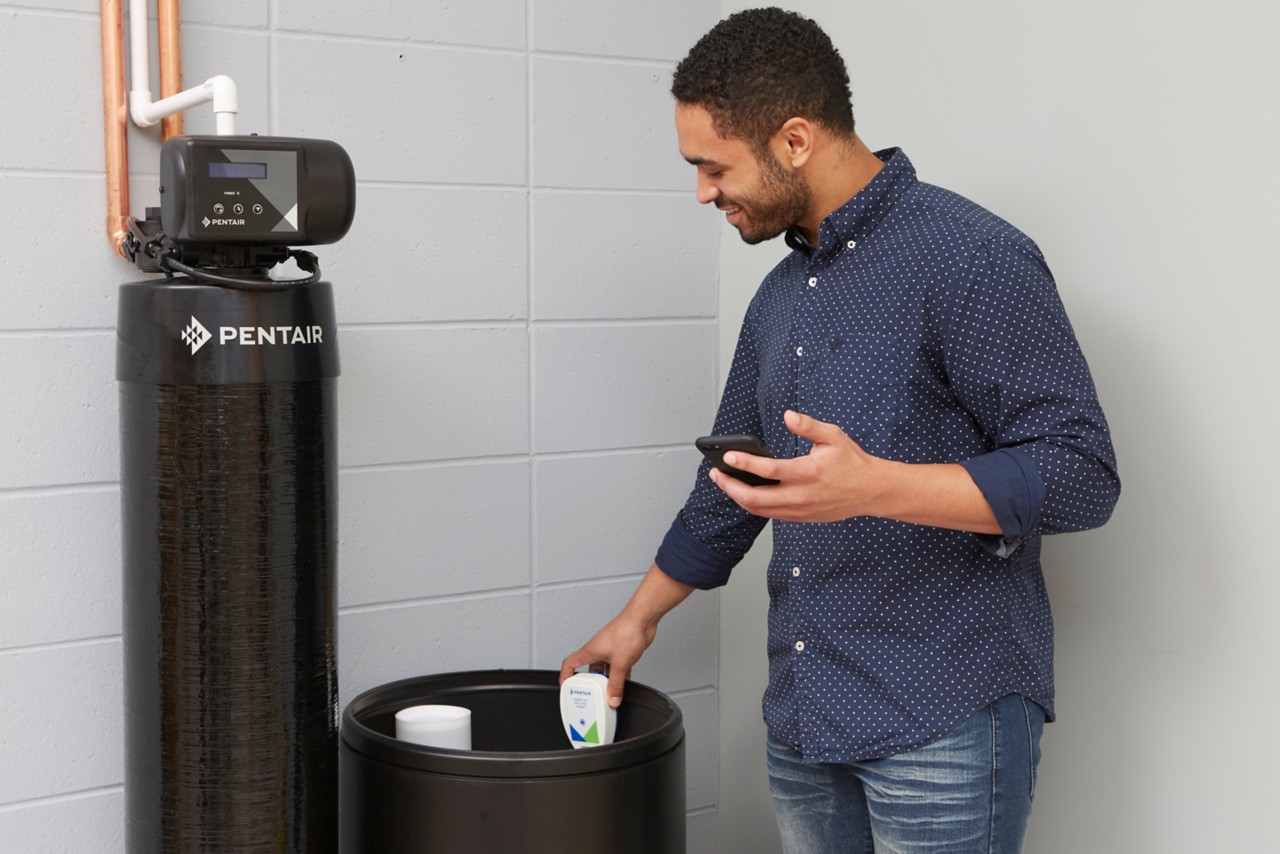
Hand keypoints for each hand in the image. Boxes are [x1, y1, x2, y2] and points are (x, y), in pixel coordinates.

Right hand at [559, 613, 656, 709]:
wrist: (642, 620)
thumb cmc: (626, 631)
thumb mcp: (620, 664)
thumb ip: (616, 684)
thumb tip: (612, 699)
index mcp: (590, 651)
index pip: (569, 664)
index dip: (565, 676)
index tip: (566, 688)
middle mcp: (597, 650)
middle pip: (588, 671)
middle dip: (591, 684)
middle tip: (596, 695)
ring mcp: (609, 650)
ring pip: (604, 670)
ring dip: (607, 681)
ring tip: (611, 692)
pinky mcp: (621, 651)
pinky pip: (617, 668)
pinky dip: (620, 677)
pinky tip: (625, 684)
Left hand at [709, 409, 889, 522]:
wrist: (870, 491)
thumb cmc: (851, 462)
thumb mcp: (833, 436)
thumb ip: (809, 426)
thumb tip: (788, 416)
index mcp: (809, 473)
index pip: (769, 470)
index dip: (745, 462)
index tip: (727, 455)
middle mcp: (801, 495)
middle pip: (754, 498)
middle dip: (729, 486)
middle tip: (715, 473)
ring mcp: (799, 510)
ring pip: (758, 510)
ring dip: (737, 496)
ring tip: (724, 481)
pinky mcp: (800, 518)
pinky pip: (769, 514)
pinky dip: (752, 504)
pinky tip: (743, 492)